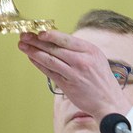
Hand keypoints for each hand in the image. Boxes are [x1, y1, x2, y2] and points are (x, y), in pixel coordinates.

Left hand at [18, 29, 132, 121]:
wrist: (109, 101)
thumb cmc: (102, 80)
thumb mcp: (97, 58)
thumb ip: (80, 50)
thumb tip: (59, 42)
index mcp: (90, 50)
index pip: (66, 39)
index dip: (50, 35)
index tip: (38, 31)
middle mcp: (82, 60)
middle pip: (55, 48)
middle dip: (36, 41)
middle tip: (24, 36)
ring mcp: (74, 73)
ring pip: (50, 59)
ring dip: (34, 52)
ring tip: (22, 46)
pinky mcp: (68, 85)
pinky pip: (50, 72)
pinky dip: (39, 65)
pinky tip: (31, 58)